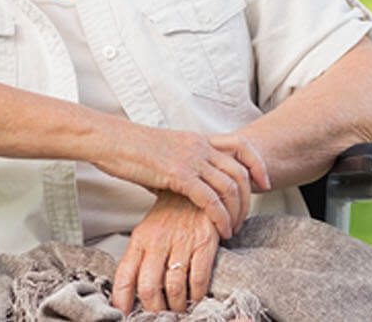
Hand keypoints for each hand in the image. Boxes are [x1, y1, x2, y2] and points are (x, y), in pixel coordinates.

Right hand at [92, 122, 268, 237]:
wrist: (109, 140)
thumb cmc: (129, 150)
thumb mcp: (164, 154)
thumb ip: (180, 169)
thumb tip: (182, 190)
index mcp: (198, 140)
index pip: (241, 146)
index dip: (257, 164)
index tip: (263, 184)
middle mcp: (200, 147)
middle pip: (240, 171)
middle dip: (248, 199)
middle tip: (244, 219)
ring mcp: (191, 159)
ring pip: (230, 187)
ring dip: (236, 212)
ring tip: (232, 230)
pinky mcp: (179, 175)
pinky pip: (210, 199)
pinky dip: (220, 217)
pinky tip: (220, 231)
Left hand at [111, 191, 221, 313]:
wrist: (196, 189)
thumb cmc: (170, 216)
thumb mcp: (147, 233)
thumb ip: (139, 260)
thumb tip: (131, 293)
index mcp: (139, 240)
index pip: (124, 277)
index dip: (122, 302)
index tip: (123, 316)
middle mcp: (157, 242)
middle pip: (148, 287)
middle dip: (154, 309)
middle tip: (160, 316)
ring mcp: (181, 241)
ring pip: (174, 287)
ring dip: (177, 305)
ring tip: (179, 309)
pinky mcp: (204, 242)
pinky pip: (199, 278)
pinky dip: (197, 294)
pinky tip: (197, 297)